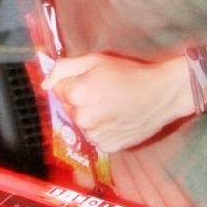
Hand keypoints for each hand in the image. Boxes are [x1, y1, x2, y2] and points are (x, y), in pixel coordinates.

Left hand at [42, 52, 189, 152]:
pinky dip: (102, 129)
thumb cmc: (129, 73)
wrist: (161, 94)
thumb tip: (45, 84)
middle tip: (103, 91)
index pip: (58, 89)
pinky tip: (116, 118)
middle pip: (69, 107)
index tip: (91, 79)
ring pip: (82, 123)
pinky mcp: (107, 147)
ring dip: (91, 115)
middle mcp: (82, 118)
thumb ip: (64, 68)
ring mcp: (95, 136)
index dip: (74, 82)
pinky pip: (95, 137)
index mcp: (77, 94)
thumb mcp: (95, 59)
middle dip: (80, 99)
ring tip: (112, 105)